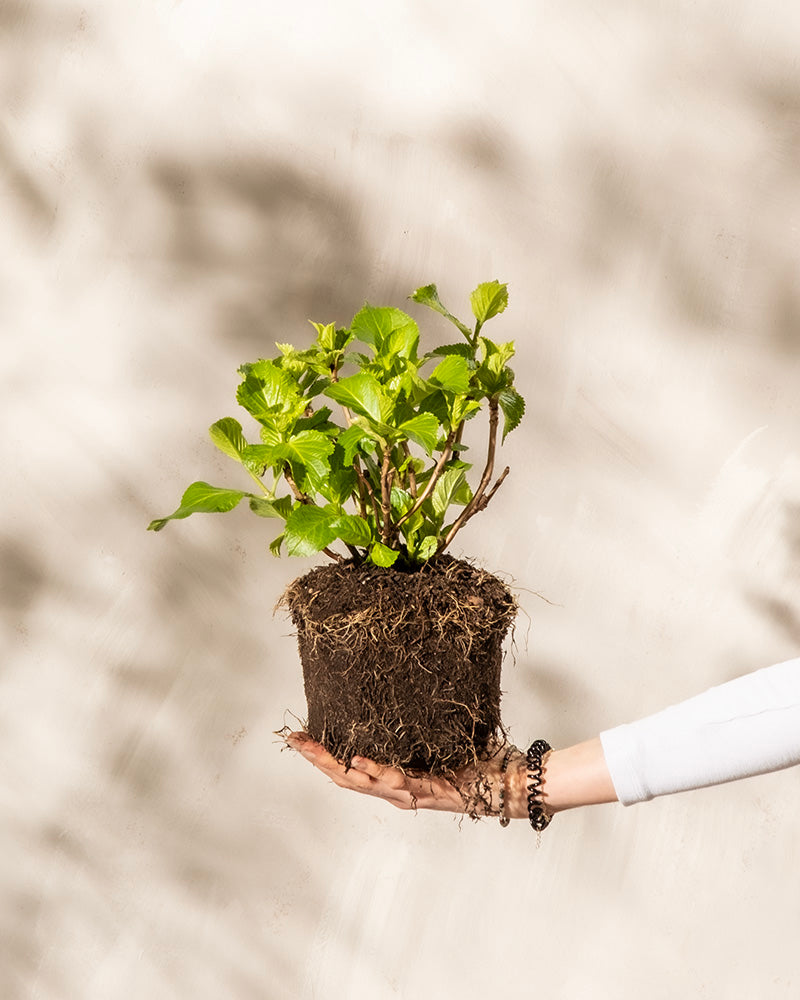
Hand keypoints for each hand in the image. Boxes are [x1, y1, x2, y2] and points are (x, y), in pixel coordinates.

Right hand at [284, 732, 512, 815]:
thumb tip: (403, 687)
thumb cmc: (482, 760)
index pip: (351, 767)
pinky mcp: (431, 794)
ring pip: (363, 782)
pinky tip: (356, 760)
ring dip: (335, 765)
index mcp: (398, 776)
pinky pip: (396, 782)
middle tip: (294, 740)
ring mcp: (413, 794)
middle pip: (347, 778)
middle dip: (318, 759)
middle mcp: (400, 789)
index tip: (299, 735)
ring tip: (312, 748)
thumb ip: (420, 724)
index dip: (323, 754)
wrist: (512, 782)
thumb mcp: (443, 738)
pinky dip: (374, 771)